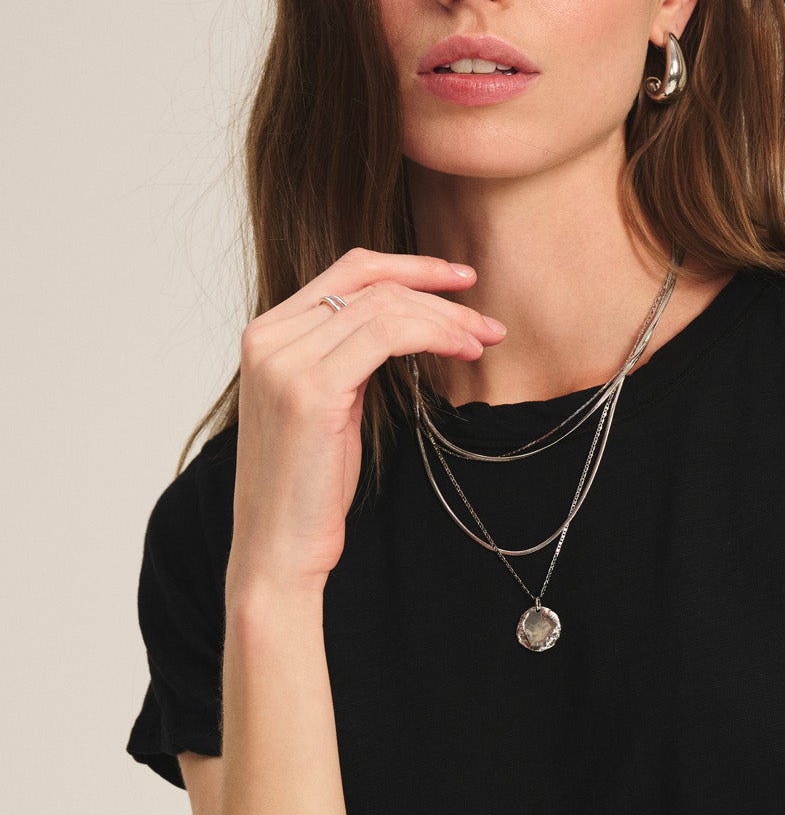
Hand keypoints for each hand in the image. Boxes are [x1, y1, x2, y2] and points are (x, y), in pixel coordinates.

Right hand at [228, 247, 505, 596]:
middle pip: (369, 283)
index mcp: (267, 334)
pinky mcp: (310, 389)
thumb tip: (401, 323)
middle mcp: (268, 338)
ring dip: (445, 319)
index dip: (408, 266)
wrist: (279, 547)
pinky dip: (433, 335)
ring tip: (483, 340)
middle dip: (437, 293)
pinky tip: (462, 351)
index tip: (458, 279)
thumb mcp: (329, 406)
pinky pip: (386, 336)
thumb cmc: (308, 486)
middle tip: (486, 320)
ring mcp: (284, 361)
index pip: (346, 272)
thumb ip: (347, 356)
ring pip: (384, 307)